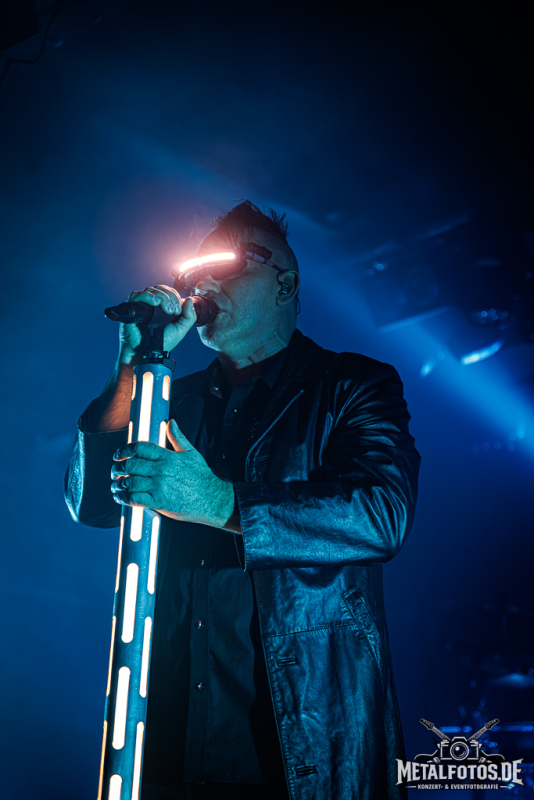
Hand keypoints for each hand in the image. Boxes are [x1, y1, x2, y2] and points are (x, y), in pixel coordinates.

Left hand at [111, 419, 235, 527]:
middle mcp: (161, 470)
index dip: (125, 449)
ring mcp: (159, 486)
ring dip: (118, 484)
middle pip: (130, 465)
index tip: (118, 454)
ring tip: (115, 485)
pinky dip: (123, 498)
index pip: (140, 448)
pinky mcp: (159, 502)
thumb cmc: (202, 476)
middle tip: (114, 470)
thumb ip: (178, 437)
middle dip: (118, 467)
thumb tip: (171, 422)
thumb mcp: (191, 453)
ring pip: (129, 482)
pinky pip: (135, 499)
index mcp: (167, 457)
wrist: (212, 499)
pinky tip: (120, 497)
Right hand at [119, 285, 195, 364]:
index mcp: (163, 307)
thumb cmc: (161, 343)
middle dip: (171, 297)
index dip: (176, 297)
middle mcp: (152, 304)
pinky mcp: (132, 307)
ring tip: (167, 311)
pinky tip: (155, 302)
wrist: (147, 353)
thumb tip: (189, 299)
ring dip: (163, 297)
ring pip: (152, 290)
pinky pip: (138, 295)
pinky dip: (148, 296)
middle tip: (173, 311)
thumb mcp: (180, 330)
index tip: (178, 311)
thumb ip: (189, 316)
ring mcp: (142, 305)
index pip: (170, 292)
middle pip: (162, 289)